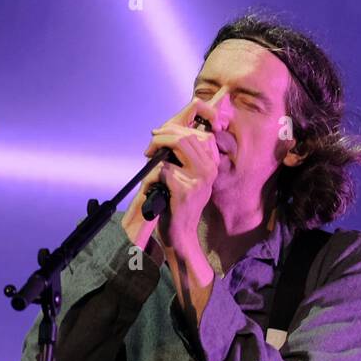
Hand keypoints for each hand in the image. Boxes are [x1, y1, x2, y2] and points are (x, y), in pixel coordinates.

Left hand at [137, 99, 219, 254]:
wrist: (181, 233)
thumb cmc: (181, 204)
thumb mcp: (191, 178)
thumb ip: (187, 157)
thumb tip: (168, 133)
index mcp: (212, 164)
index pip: (201, 133)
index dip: (179, 127)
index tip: (162, 133)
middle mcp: (210, 169)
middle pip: (186, 136)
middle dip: (163, 135)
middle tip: (150, 145)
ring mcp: (200, 180)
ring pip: (176, 147)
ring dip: (157, 151)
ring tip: (148, 159)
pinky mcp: (186, 190)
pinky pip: (164, 169)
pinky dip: (152, 176)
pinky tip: (151, 186)